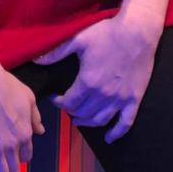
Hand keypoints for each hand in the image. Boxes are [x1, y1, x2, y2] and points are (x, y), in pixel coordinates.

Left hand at [34, 12, 160, 141]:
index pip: (68, 102)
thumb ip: (56, 52)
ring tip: (79, 120)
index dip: (59, 103)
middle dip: (71, 112)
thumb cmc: (106, 33)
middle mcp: (103, 95)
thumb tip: (36, 60)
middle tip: (67, 106)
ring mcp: (120, 99)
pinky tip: (109, 138)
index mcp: (88, 81)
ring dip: (88, 123)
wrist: (136, 33)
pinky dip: (116, 133)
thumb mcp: (77, 39)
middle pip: (83, 113)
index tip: (55, 98)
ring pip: (100, 120)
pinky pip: (125, 123)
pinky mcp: (134, 99)